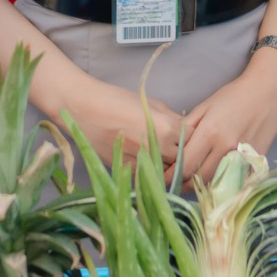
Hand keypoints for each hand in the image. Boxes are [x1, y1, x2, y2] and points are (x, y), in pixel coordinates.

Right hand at [57, 74, 184, 169]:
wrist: (85, 109)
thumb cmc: (117, 100)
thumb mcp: (150, 103)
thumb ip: (171, 118)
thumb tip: (185, 129)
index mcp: (166, 128)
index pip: (192, 139)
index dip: (190, 136)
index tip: (186, 135)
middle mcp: (158, 148)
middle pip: (182, 159)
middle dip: (182, 154)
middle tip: (175, 147)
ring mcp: (143, 162)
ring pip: (167, 172)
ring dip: (167, 166)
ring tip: (161, 155)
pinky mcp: (128, 171)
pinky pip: (147, 177)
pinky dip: (150, 172)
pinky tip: (146, 161)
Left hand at [177, 56, 276, 185]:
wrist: (268, 91)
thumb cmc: (234, 95)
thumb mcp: (205, 106)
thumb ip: (187, 128)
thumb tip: (172, 147)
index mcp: (210, 133)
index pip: (185, 165)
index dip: (170, 175)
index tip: (161, 178)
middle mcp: (226, 149)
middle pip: (198, 178)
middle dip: (182, 183)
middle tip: (172, 182)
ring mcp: (242, 158)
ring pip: (215, 182)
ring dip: (200, 184)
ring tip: (189, 180)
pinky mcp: (254, 162)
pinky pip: (233, 180)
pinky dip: (221, 181)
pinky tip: (214, 176)